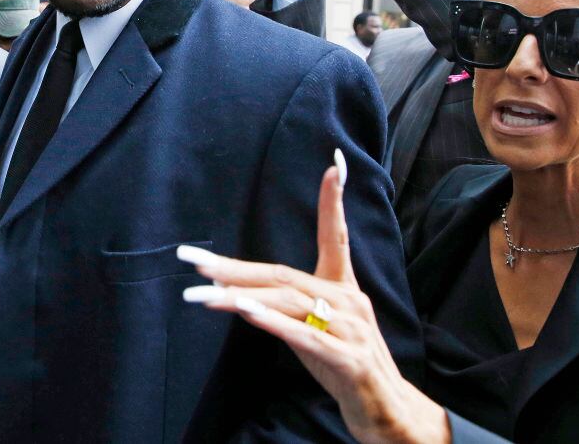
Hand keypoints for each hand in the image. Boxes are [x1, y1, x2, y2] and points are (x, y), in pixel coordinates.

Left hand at [178, 152, 449, 443]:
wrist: (387, 414)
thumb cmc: (345, 367)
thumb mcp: (314, 331)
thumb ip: (287, 308)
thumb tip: (242, 294)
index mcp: (344, 289)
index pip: (337, 237)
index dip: (334, 201)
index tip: (334, 164)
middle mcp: (350, 302)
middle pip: (283, 275)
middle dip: (233, 267)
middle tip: (191, 260)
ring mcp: (352, 330)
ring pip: (289, 303)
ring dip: (240, 297)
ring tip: (200, 294)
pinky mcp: (350, 360)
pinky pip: (306, 337)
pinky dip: (275, 323)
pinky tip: (246, 313)